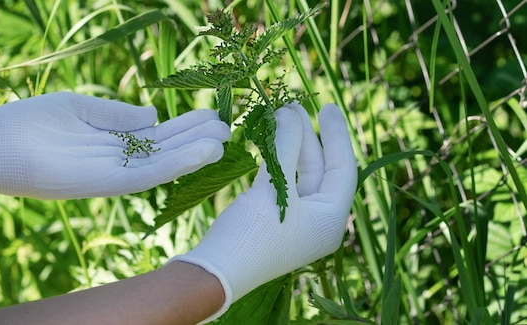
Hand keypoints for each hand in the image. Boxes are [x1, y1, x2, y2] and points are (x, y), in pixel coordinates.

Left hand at [0, 92, 229, 200]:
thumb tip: (154, 115)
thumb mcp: (80, 109)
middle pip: (164, 149)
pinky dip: (173, 165)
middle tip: (229, 126)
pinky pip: (144, 175)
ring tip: (222, 140)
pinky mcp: (101, 184)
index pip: (157, 135)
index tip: (213, 114)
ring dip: (192, 154)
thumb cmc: (31, 122)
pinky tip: (199, 154)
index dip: (185, 126)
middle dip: (196, 138)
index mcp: (112, 140)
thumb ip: (117, 114)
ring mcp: (110, 173)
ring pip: (160, 164)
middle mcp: (116, 160)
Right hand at [170, 102, 357, 321]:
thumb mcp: (273, 188)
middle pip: (320, 170)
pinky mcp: (275, 222)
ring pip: (299, 176)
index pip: (343, 168)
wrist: (215, 273)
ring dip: (289, 148)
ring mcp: (297, 223)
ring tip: (278, 118)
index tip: (329, 106)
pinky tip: (267, 145)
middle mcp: (319, 222)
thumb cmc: (250, 234)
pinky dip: (276, 163)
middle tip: (292, 106)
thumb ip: (286, 147)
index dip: (335, 135)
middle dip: (306, 137)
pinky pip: (282, 185)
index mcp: (330, 219)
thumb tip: (290, 113)